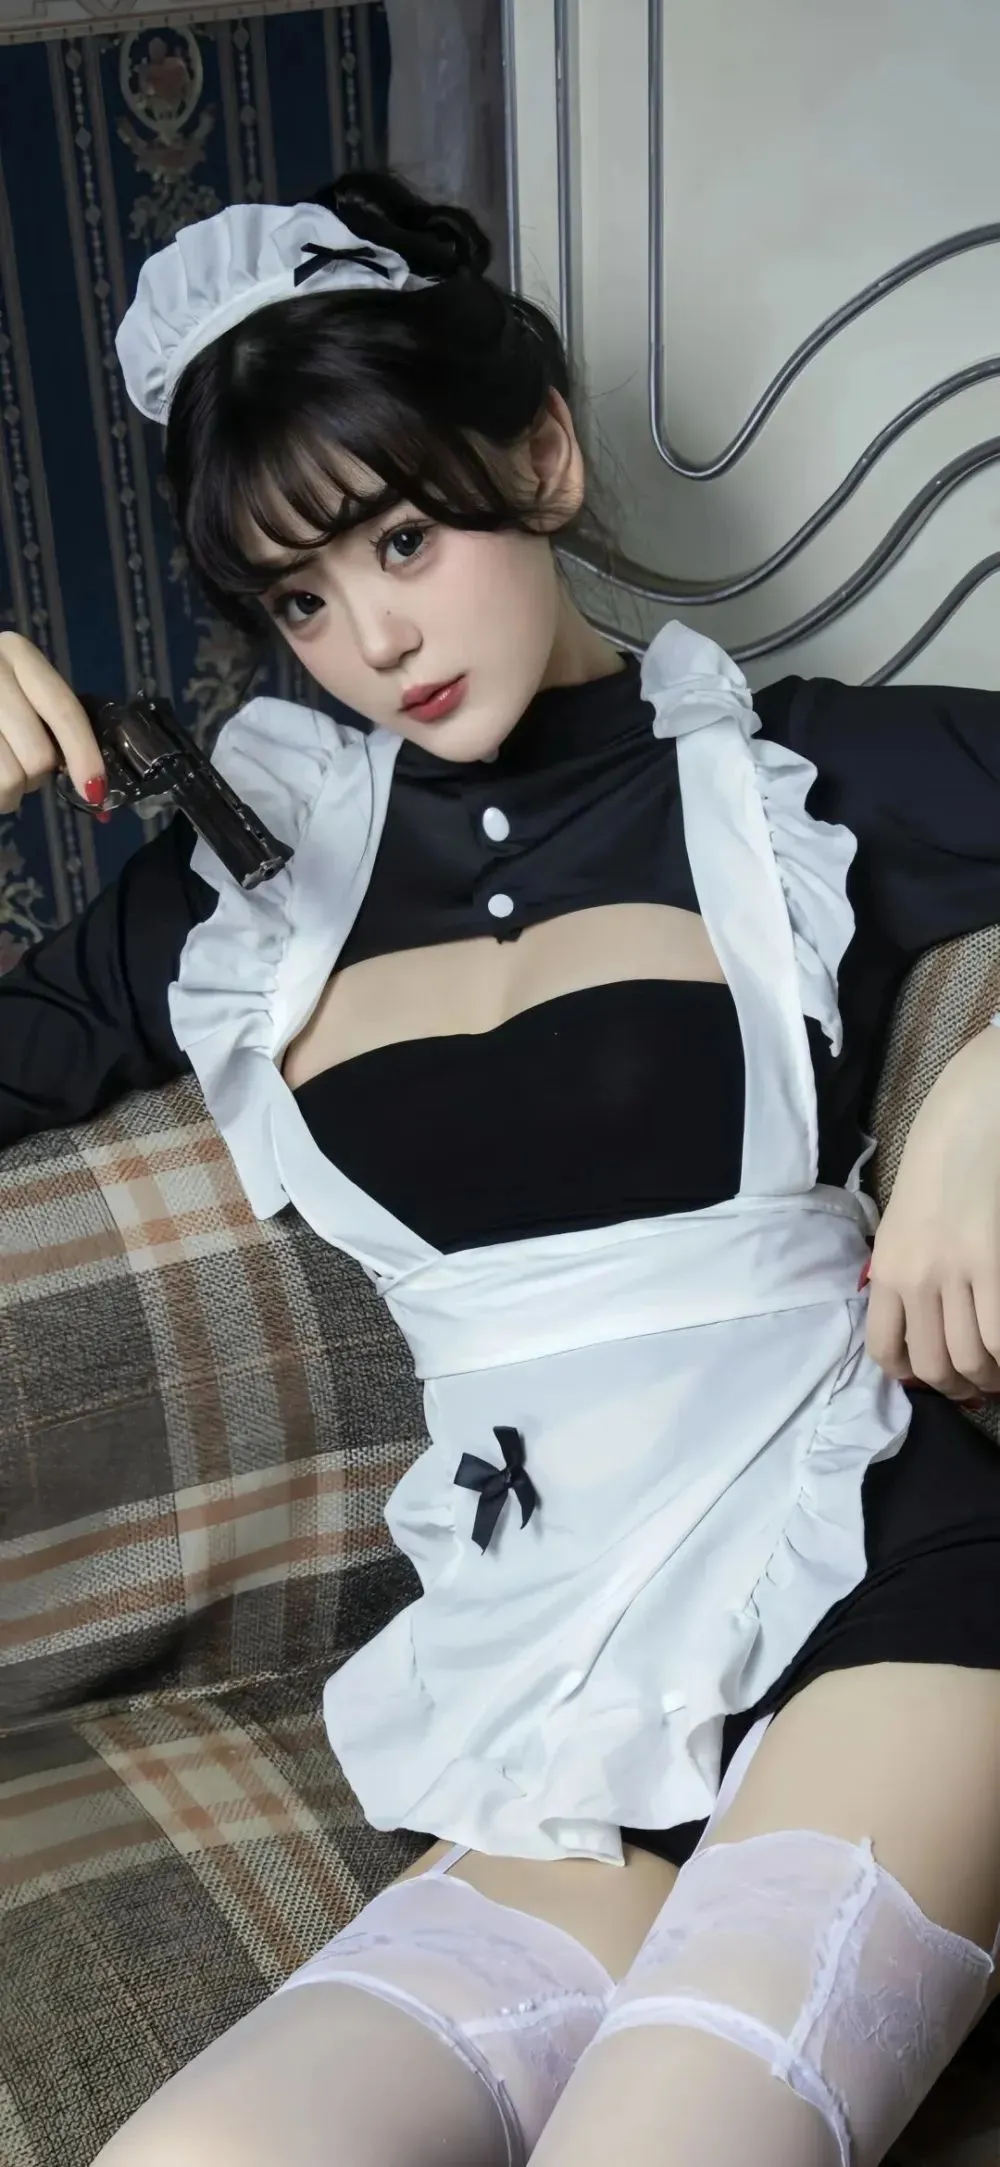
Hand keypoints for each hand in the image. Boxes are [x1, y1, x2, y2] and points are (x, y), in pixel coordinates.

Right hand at [0, 632, 106, 812]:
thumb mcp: (19, 690)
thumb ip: (54, 721)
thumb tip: (94, 783)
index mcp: (16, 653)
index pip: (64, 710)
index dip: (84, 755)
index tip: (94, 791)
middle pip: (39, 754)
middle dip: (36, 776)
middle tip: (20, 768)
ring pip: (11, 779)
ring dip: (11, 792)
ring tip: (0, 775)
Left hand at [863, 1026, 999, 1403]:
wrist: (967, 1118)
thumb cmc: (935, 1165)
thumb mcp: (899, 1224)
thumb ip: (901, 1273)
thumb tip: (913, 1322)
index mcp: (886, 1269)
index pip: (885, 1349)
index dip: (909, 1378)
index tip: (930, 1379)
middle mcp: (914, 1278)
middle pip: (931, 1365)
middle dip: (955, 1388)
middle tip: (975, 1387)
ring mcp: (954, 1271)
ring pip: (969, 1357)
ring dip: (987, 1377)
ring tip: (997, 1374)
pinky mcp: (991, 1262)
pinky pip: (998, 1333)